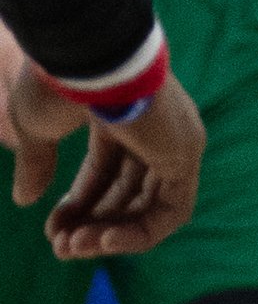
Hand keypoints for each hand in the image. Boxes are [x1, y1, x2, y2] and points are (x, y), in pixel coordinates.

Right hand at [15, 67, 207, 258]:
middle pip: (128, 190)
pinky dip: (139, 233)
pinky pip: (172, 210)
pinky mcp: (186, 151)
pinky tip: (102, 240)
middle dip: (92, 224)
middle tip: (61, 247)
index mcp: (118, 112)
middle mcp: (153, 126)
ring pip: (150, 206)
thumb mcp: (37, 127)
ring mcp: (174, 139)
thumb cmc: (56, 81)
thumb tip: (25, 201)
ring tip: (71, 247)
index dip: (79, 203)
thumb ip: (36, 163)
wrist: (83, 56)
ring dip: (110, 234)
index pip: (105, 169)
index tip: (52, 229)